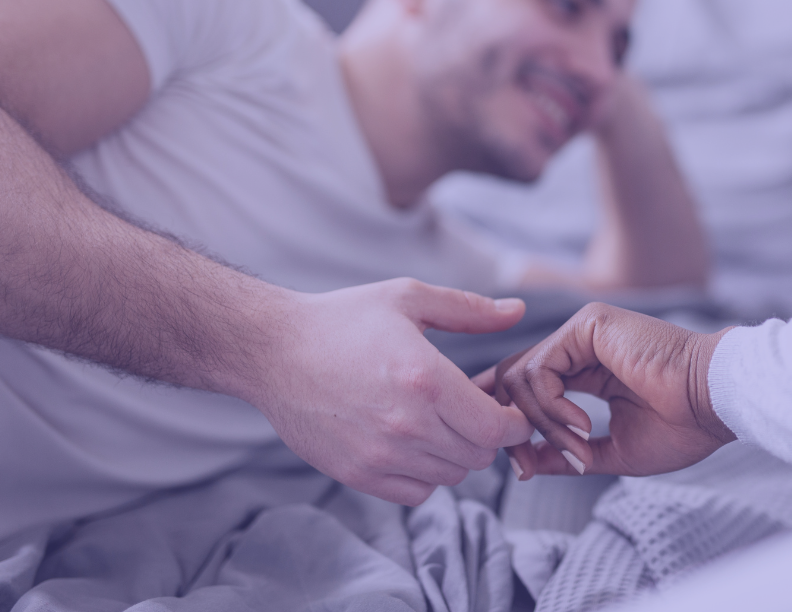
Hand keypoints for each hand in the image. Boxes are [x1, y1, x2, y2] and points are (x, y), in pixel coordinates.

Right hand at [245, 279, 534, 505]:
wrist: (272, 351)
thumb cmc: (343, 320)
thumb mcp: (408, 298)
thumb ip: (469, 309)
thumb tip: (519, 311)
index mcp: (427, 380)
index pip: (496, 429)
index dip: (513, 422)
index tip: (508, 410)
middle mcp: (407, 424)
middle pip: (478, 456)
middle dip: (485, 434)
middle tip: (471, 410)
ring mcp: (380, 455)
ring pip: (450, 476)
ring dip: (455, 453)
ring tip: (438, 422)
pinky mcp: (357, 474)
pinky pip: (416, 492)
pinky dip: (424, 474)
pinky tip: (412, 442)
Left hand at [475, 303, 735, 478]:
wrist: (717, 403)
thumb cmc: (682, 427)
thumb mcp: (612, 450)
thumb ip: (567, 453)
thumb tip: (527, 465)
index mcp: (587, 368)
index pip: (528, 386)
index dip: (509, 420)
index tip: (513, 462)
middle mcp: (580, 344)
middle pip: (513, 379)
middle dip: (512, 427)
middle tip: (526, 466)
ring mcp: (582, 330)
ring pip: (521, 376)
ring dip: (541, 424)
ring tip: (576, 449)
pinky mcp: (588, 324)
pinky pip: (540, 369)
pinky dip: (550, 406)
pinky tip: (581, 425)